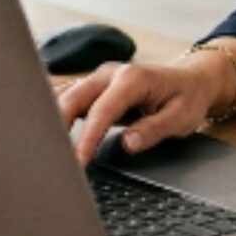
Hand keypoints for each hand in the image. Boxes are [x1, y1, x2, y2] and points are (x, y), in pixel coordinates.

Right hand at [56, 56, 233, 165]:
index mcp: (132, 79)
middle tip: (51, 158)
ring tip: (43, 149)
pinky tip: (45, 132)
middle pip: (73, 98)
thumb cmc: (187, 98)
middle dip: (58, 127)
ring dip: (53, 120)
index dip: (86, 138)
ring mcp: (100, 78)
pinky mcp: (95, 87)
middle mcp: (111, 73)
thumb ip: (153, 129)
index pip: (101, 111)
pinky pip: (69, 97)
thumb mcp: (180, 118)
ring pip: (66, 96)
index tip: (78, 162)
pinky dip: (56, 114)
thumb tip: (128, 143)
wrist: (191, 80)